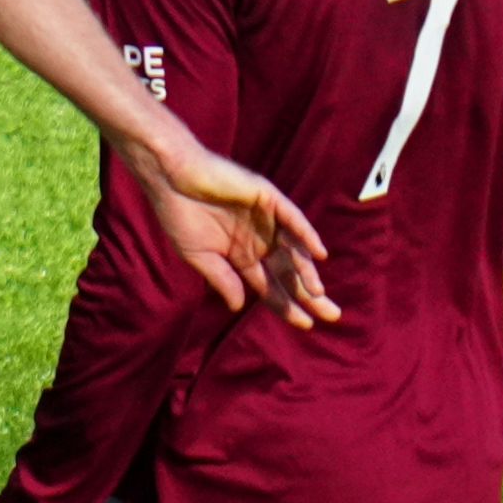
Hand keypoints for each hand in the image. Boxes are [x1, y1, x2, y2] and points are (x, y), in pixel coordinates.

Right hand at [133, 135, 341, 329]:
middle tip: (332, 315)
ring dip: (307, 270)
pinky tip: (318, 253)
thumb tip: (238, 307)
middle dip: (309, 294)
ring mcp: (266, 220)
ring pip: (294, 249)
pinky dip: (306, 235)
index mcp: (242, 256)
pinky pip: (292, 219)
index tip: (305, 324)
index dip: (286, 305)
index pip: (270, 286)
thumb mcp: (198, 256)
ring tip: (319, 292)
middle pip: (289, 272)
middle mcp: (259, 240)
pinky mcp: (267, 198)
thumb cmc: (179, 214)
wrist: (171, 178)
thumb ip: (222, 279)